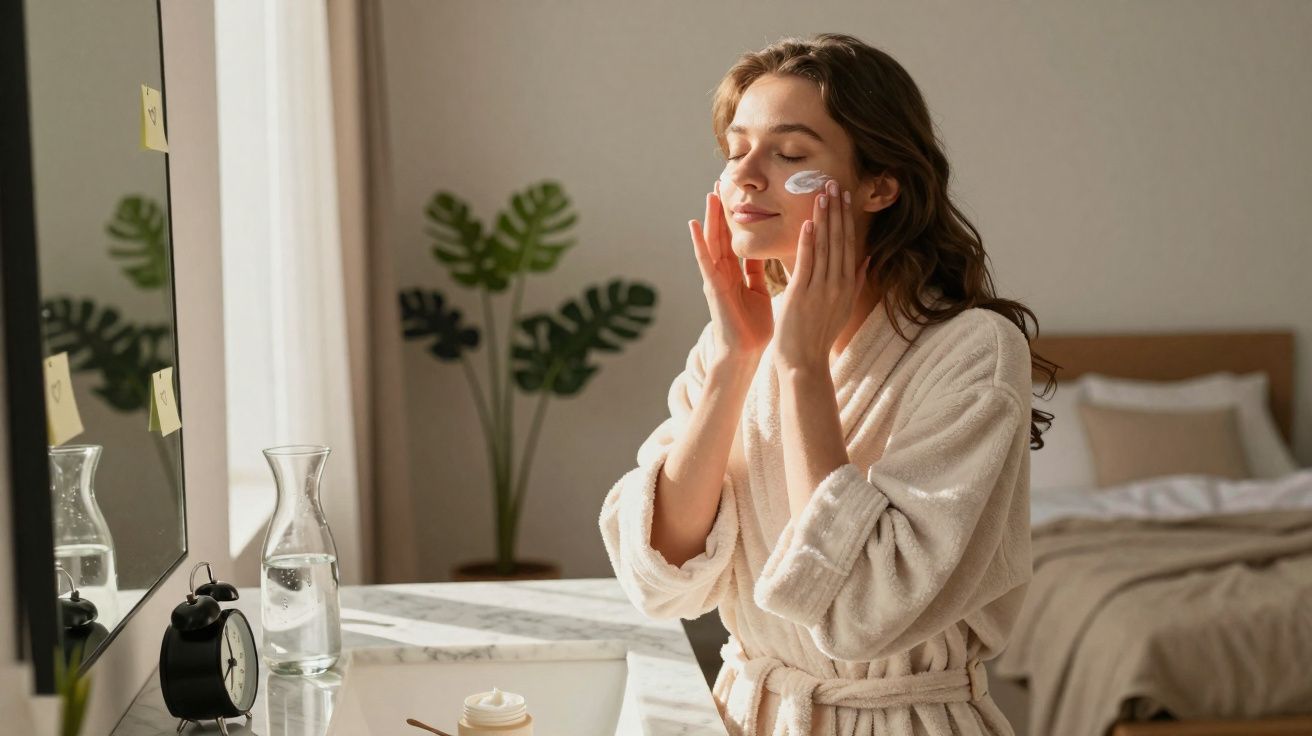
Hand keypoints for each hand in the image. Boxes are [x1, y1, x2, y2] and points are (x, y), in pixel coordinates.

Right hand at [688, 181, 772, 364]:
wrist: (746, 353)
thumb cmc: (753, 327)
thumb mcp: (759, 291)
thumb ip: (757, 272)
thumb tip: (764, 252)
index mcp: (736, 273)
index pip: (734, 238)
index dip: (735, 216)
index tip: (737, 193)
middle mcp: (723, 272)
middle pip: (721, 234)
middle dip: (721, 209)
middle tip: (721, 181)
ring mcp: (715, 278)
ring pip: (712, 241)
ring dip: (710, 218)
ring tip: (710, 194)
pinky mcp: (712, 287)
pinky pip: (704, 260)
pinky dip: (699, 243)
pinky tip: (693, 225)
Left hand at [774, 179, 870, 373]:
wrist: (804, 363)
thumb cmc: (818, 336)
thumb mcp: (843, 307)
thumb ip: (855, 282)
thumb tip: (865, 259)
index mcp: (847, 285)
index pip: (849, 244)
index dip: (847, 218)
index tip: (845, 196)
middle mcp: (838, 284)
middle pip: (840, 240)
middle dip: (837, 211)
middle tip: (834, 183)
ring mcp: (821, 289)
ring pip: (825, 247)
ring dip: (824, 219)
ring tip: (822, 194)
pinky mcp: (802, 295)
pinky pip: (807, 263)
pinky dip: (809, 242)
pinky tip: (809, 223)